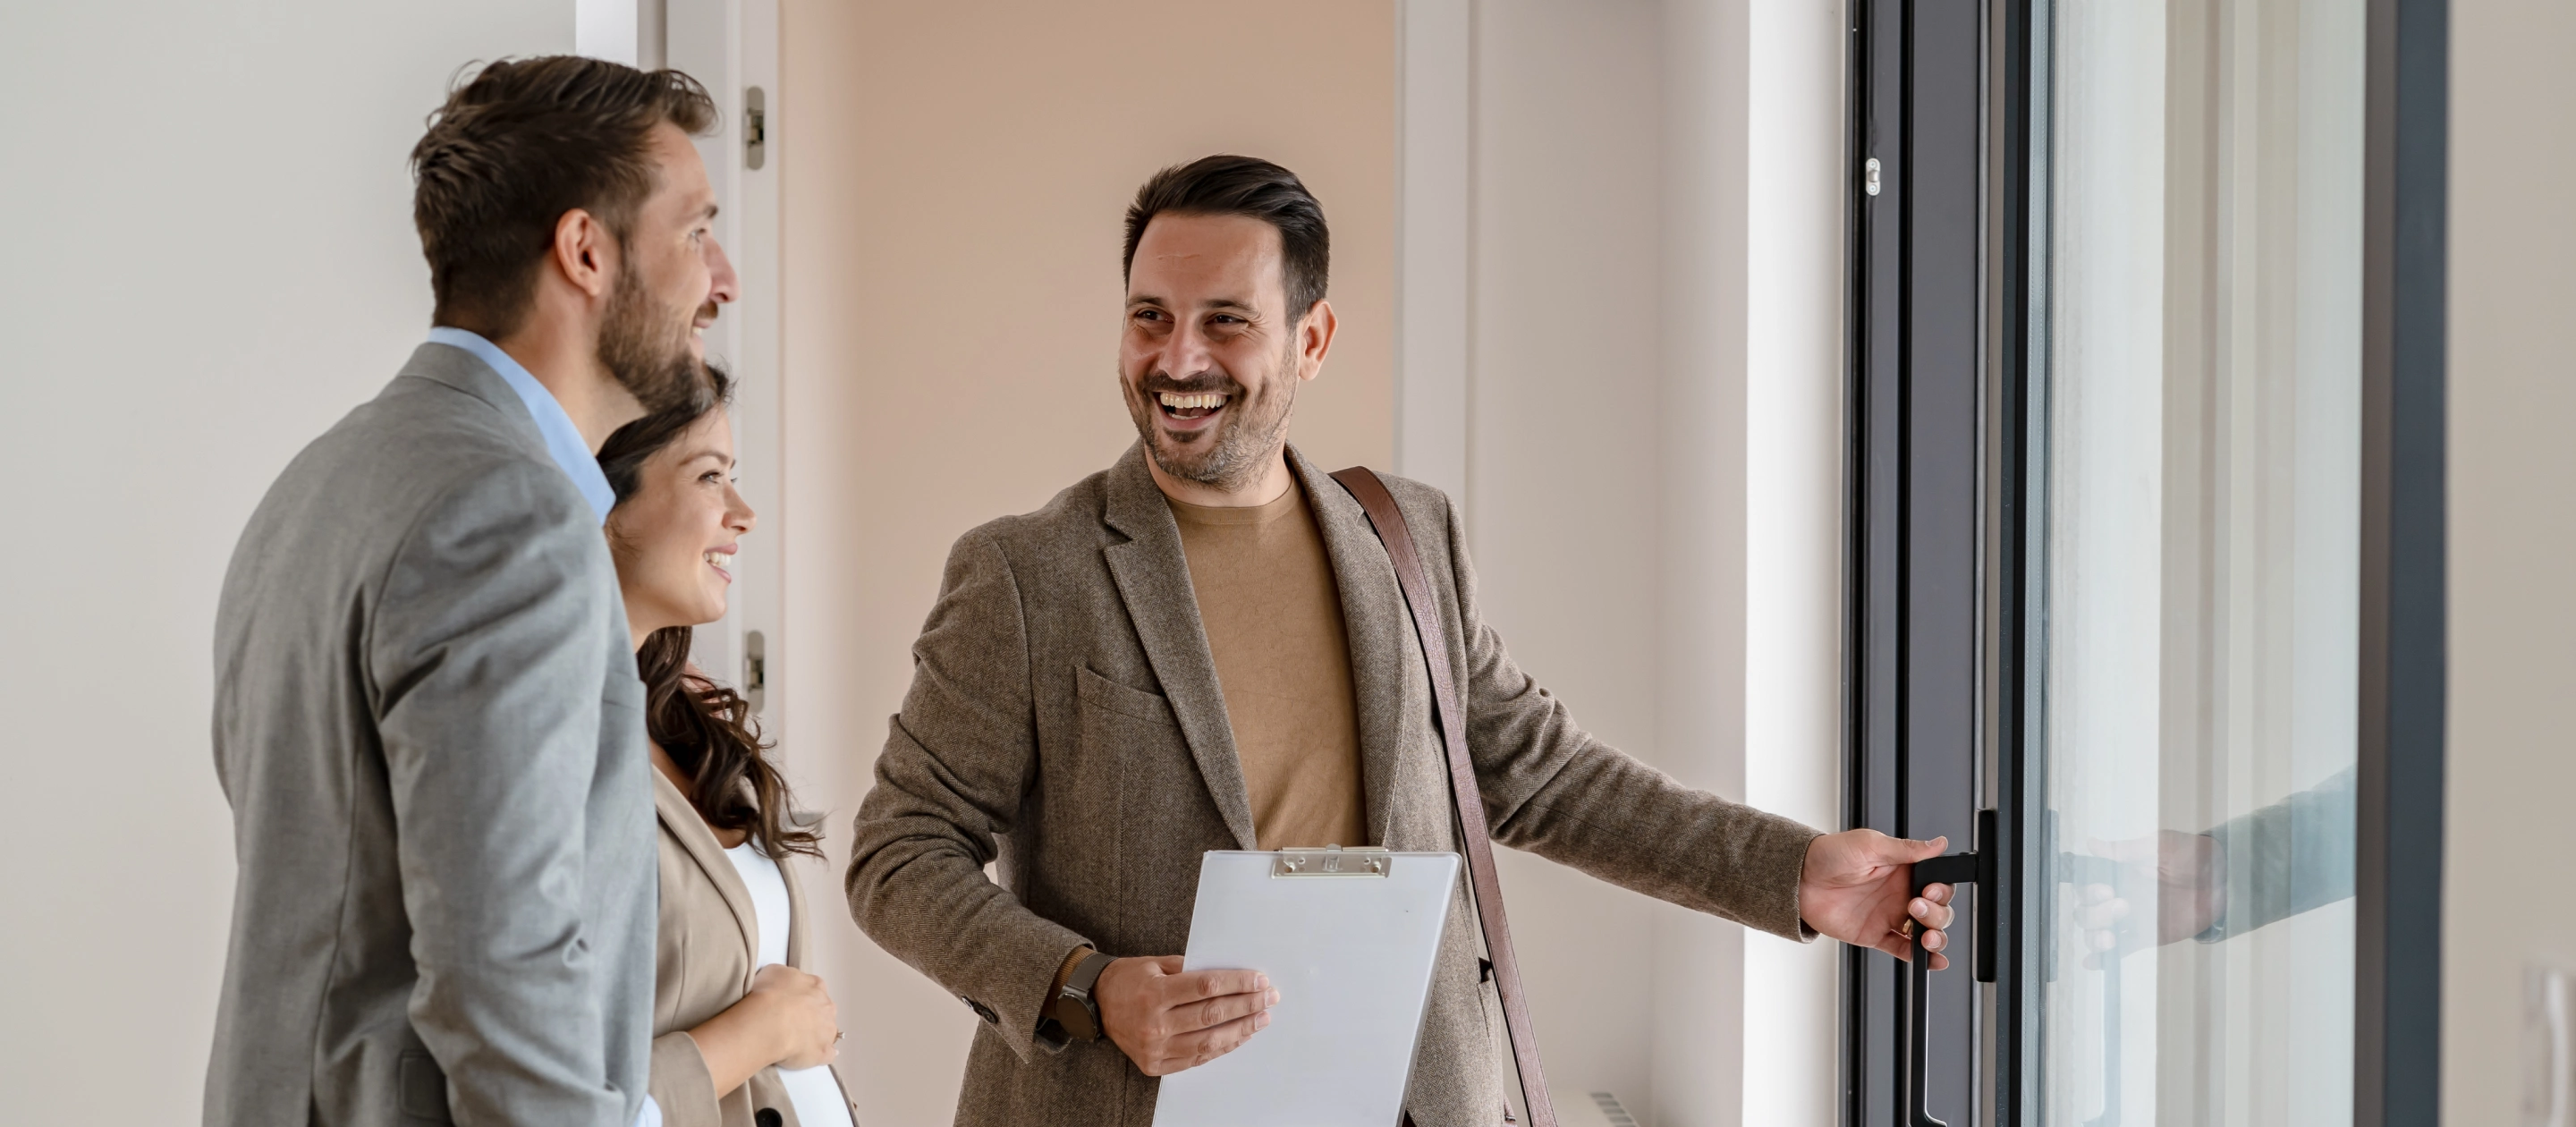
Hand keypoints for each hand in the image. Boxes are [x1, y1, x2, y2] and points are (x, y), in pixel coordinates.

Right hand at [746, 963, 840, 1069]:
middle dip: (810, 1015)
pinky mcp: (823, 1052)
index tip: (789, 1003)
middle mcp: (826, 1006)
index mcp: (816, 986)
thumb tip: (784, 983)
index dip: (802, 997)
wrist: (769, 1022)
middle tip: (790, 1022)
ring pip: (827, 1032)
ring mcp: (828, 1031)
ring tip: (795, 1041)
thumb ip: (785, 977)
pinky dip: (821, 1055)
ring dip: (816, 1035)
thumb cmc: (768, 994)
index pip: (814, 989)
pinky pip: (827, 1054)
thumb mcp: (773, 972)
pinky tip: (810, 1056)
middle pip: (823, 1010)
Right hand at [1094, 955, 1277, 1075]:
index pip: (1206, 987)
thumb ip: (1190, 969)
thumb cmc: (1128, 980)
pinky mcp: (1156, 1065)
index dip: (1237, 983)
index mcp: (1154, 993)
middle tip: (1269, 998)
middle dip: (1246, 1005)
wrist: (1097, 1005)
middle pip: (1212, 1014)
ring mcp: (1155, 1048)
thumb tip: (1230, 974)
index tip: (1259, 980)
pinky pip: (1197, 1058)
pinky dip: (1222, 1047)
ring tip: (1261, 1019)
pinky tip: (1239, 1036)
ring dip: (1241, 1030)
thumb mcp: (1155, 964)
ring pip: (1209, 1041)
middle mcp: (1155, 1023)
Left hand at [1797, 829, 1957, 968]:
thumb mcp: (1870, 845)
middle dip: (1937, 914)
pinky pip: (1903, 950)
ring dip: (1935, 937)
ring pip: (1925, 932)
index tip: (1931, 891)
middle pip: (1937, 910)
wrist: (1799, 877)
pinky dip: (1920, 959)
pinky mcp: (1875, 935)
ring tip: (1926, 937)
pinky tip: (1932, 961)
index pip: (1938, 884)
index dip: (1941, 890)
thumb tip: (1939, 844)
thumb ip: (1907, 849)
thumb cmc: (1830, 854)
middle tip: (1915, 906)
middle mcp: (1900, 894)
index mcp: (1904, 870)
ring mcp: (1889, 916)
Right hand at [2074, 830, 2224, 962]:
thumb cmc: (2191, 856)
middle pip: (2085, 913)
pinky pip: (2120, 950)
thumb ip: (2126, 850)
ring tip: (2110, 938)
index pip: (2085, 886)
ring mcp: (2131, 920)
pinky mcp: (2146, 936)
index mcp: (2118, 875)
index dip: (2088, 891)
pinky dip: (2102, 959)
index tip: (2106, 890)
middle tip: (2123, 906)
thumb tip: (2092, 844)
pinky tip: (2092, 963)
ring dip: (2094, 938)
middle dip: (2096, 914)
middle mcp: (2118, 898)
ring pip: (2096, 933)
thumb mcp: (2159, 846)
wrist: (2222, 879)